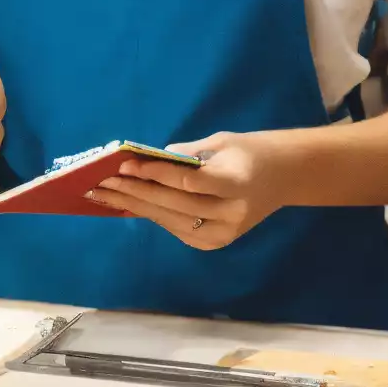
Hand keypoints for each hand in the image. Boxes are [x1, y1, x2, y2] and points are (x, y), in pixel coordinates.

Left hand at [89, 130, 300, 250]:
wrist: (285, 176)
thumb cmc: (251, 151)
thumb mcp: (221, 143)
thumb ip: (185, 155)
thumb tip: (143, 160)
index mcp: (238, 184)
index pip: (189, 181)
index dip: (155, 173)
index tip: (125, 162)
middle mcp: (231, 215)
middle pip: (175, 204)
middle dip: (135, 191)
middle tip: (102, 180)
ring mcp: (223, 234)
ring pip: (170, 220)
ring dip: (135, 206)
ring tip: (105, 194)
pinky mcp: (214, 243)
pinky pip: (175, 228)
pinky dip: (150, 214)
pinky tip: (126, 204)